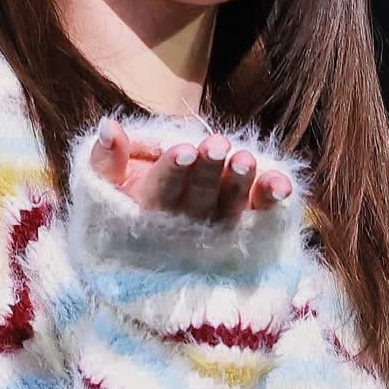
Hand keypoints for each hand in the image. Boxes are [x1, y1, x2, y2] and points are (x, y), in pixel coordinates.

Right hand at [90, 118, 294, 220]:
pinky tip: (282, 183)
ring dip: (238, 185)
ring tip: (246, 158)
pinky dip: (270, 202)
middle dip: (208, 172)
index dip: (172, 172)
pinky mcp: (243, 233)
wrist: (155, 263)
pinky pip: (259, 218)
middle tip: (218, 144)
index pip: (159, 192)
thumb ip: (106, 160)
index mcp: (147, 213)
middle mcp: (184, 228)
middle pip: (197, 200)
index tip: (185, 150)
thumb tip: (109, 126)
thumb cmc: (126, 212)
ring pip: (228, 210)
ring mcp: (215, 233)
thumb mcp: (107, 190)